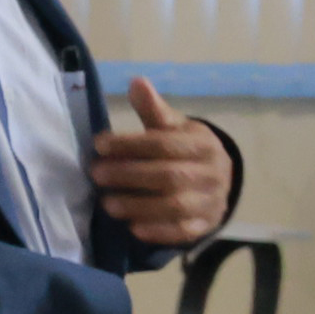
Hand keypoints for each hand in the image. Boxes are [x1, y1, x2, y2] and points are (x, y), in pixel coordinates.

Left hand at [90, 78, 235, 245]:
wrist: (219, 180)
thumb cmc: (185, 150)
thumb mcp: (174, 127)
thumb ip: (153, 110)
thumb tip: (137, 82)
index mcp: (203, 145)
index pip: (164, 144)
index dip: (130, 145)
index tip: (99, 144)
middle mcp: (212, 174)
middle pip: (168, 176)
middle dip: (128, 175)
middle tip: (95, 174)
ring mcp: (210, 202)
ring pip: (174, 206)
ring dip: (137, 205)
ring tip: (106, 203)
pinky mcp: (204, 226)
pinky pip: (182, 232)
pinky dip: (157, 231)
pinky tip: (132, 228)